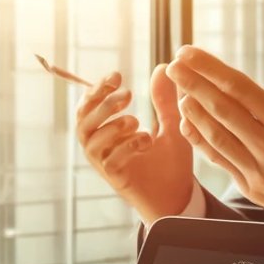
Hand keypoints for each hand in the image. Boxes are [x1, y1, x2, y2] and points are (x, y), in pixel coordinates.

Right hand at [74, 67, 198, 222]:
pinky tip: (147, 141)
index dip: (98, 89)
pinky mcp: (117, 180)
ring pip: (91, 141)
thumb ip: (164, 100)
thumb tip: (161, 66)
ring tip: (137, 121)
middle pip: (83, 121)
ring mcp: (107, 165)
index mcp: (108, 132)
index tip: (116, 76)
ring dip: (112, 126)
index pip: (89, 106)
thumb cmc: (171, 164)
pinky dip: (126, 147)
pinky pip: (110, 161)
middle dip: (103, 104)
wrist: (180, 197)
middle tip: (128, 95)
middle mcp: (101, 147)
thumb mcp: (171, 125)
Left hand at [166, 34, 263, 232]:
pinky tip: (190, 122)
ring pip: (216, 136)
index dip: (209, 68)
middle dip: (192, 84)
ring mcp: (260, 171)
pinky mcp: (254, 189)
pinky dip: (202, 140)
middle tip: (173, 65)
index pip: (239, 88)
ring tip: (179, 89)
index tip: (188, 52)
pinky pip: (220, 161)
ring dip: (194, 110)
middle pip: (221, 109)